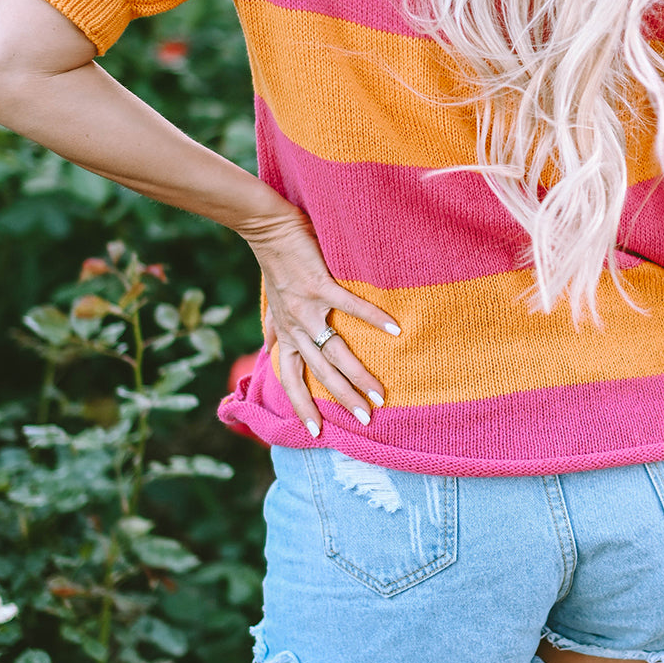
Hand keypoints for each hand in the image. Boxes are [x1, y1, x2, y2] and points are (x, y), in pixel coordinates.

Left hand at [237, 203, 397, 437]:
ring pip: (335, 350)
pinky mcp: (321, 285)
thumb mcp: (270, 303)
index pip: (291, 379)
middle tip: (365, 418)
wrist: (268, 230)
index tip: (315, 432)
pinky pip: (351, 307)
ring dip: (358, 374)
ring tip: (380, 392)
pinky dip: (374, 318)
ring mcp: (308, 308)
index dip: (301, 406)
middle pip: (320, 373)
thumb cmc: (274, 264)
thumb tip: (269, 345)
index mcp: (285, 333)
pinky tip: (396, 329)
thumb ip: (273, 326)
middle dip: (342, 399)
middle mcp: (295, 327)